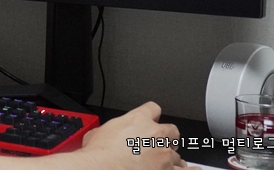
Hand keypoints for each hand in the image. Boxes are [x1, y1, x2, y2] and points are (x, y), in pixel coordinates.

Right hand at [78, 102, 198, 169]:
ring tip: (167, 163)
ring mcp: (164, 155)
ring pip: (177, 154)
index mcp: (137, 120)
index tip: (151, 120)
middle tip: (159, 144)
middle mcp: (155, 135)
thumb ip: (108, 131)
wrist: (103, 169)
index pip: (153, 109)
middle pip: (171, 130)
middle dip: (167, 137)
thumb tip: (103, 136)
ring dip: (172, 159)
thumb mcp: (96, 134)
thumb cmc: (99, 156)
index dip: (151, 115)